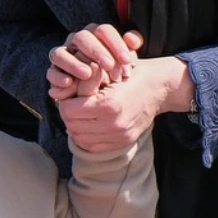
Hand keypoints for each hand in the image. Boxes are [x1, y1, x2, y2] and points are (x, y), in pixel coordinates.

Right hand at [47, 24, 143, 101]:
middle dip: (97, 51)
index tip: (127, 61)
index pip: (103, 30)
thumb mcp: (124, 60)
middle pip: (82, 37)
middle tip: (110, 66)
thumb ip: (131, 47)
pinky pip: (51, 72)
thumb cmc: (114, 72)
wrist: (99, 93)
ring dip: (74, 63)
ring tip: (87, 74)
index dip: (116, 44)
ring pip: (61, 53)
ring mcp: (62, 55)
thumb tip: (131, 40)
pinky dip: (58, 77)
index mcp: (95, 34)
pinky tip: (69, 83)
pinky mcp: (53, 72)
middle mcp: (76, 41)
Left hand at [59, 56, 190, 152]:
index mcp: (108, 104)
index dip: (64, 102)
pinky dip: (85, 137)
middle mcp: (114, 123)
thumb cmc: (130, 73)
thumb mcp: (106, 71)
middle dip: (68, 115)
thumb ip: (83, 82)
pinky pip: (93, 146)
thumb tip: (59, 92)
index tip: (68, 94)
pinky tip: (88, 125)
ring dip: (75, 127)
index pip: (68, 111)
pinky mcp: (123, 142)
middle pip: (72, 126)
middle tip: (71, 104)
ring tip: (78, 114)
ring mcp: (119, 136)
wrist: (158, 87)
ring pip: (80, 138)